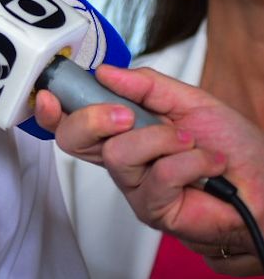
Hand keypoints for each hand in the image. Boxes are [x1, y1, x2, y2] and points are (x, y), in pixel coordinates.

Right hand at [36, 65, 263, 266]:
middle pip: (74, 139)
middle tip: (124, 114)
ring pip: (119, 153)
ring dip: (162, 140)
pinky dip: (190, 162)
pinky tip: (207, 164)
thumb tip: (106, 71)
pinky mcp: (153, 209)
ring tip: (190, 142)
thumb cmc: (232, 146)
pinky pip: (157, 176)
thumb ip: (147, 85)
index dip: (51, 110)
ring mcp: (135, 185)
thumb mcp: (189, 100)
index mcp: (122, 128)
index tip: (49, 95)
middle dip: (93, 118)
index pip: (71, 120)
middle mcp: (121, 157)